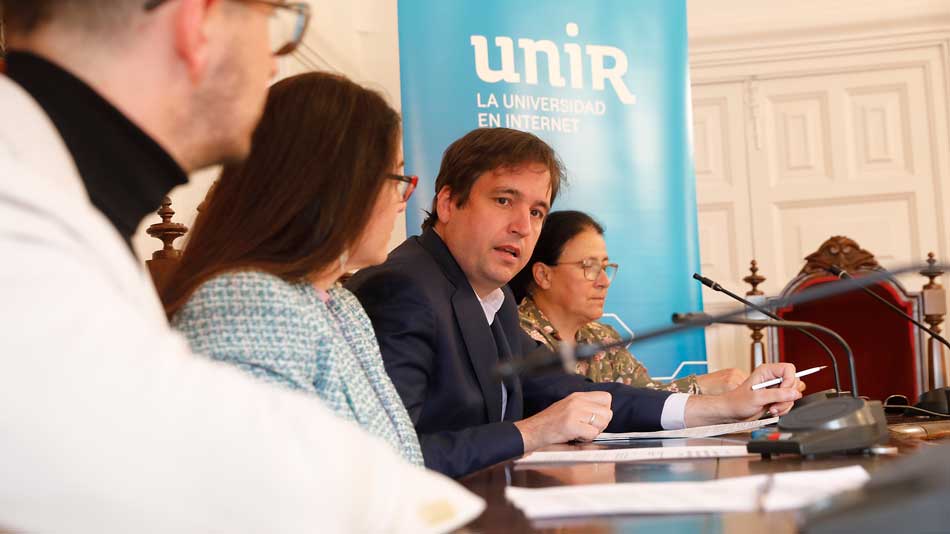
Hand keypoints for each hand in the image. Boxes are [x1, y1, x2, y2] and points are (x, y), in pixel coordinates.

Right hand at [514, 392, 613, 452]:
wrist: (532, 430)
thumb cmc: (550, 422)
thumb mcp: (568, 407)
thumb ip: (585, 407)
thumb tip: (604, 413)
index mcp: (577, 396)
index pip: (606, 398)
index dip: (604, 411)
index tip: (594, 418)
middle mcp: (577, 401)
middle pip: (607, 412)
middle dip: (601, 424)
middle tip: (587, 428)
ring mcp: (574, 412)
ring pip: (602, 423)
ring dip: (594, 432)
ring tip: (580, 432)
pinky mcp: (571, 424)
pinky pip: (592, 434)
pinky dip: (586, 439)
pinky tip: (576, 437)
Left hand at [684, 363, 801, 426]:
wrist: (732, 412)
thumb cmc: (737, 402)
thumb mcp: (757, 397)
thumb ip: (777, 394)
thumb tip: (794, 393)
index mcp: (766, 371)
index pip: (789, 369)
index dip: (789, 381)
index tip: (783, 391)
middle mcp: (772, 378)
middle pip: (794, 382)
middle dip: (787, 396)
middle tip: (776, 402)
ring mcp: (775, 388)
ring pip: (792, 394)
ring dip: (785, 404)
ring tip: (772, 408)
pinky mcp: (776, 398)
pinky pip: (788, 402)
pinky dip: (783, 408)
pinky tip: (772, 410)